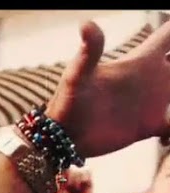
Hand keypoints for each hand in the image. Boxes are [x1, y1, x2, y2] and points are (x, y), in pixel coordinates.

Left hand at [44, 21, 169, 158]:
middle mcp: (152, 79)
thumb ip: (89, 51)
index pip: (169, 34)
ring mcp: (154, 102)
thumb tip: (86, 23)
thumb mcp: (78, 76)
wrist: (63, 138)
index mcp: (141, 62)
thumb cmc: (68, 103)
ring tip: (168, 113)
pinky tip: (165, 137)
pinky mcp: (151, 126)